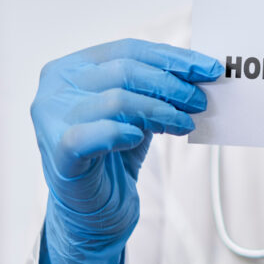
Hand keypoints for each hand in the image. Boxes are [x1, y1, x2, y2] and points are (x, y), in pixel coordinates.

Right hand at [31, 39, 222, 263]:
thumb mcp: (138, 114)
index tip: (210, 68)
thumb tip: (202, 73)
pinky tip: (141, 138)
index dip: (174, 58)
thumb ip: (157, 90)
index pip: (129, 49)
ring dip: (162, 110)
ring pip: (117, 99)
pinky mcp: (59, 154)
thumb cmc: (114, 157)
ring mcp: (52, 119)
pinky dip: (124, 133)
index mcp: (72, 68)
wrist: (94, 214)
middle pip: (126, 70)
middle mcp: (55, 88)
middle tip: (201, 100)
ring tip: (186, 123)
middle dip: (173, 85)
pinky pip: (94, 134)